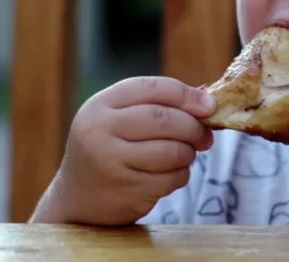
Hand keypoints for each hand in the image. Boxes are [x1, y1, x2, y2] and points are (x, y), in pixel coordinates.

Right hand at [30, 76, 216, 225]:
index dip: (186, 95)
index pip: (152, 88)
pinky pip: (170, 178)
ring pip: (171, 151)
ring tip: (185, 156)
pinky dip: (181, 176)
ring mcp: (110, 161)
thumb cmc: (110, 150)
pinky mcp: (125, 189)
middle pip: (164, 119)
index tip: (209, 105)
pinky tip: (171, 175)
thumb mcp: (120, 120)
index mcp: (100, 105)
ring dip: (188, 154)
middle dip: (193, 127)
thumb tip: (207, 102)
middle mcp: (99, 130)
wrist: (78, 199)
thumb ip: (156, 106)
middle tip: (205, 137)